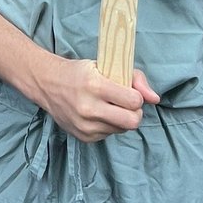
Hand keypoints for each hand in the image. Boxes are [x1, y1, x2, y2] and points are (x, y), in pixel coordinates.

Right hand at [36, 56, 159, 142]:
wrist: (47, 84)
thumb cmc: (80, 72)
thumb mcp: (105, 65)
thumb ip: (134, 78)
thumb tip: (155, 99)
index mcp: (95, 86)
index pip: (134, 101)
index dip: (136, 96)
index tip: (129, 91)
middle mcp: (89, 108)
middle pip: (132, 122)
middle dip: (134, 112)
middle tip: (126, 104)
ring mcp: (85, 126)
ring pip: (122, 129)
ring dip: (121, 119)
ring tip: (109, 107)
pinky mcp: (83, 137)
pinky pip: (109, 135)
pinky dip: (109, 125)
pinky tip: (98, 114)